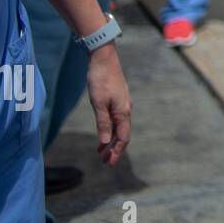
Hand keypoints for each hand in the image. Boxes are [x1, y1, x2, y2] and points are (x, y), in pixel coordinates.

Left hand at [86, 46, 130, 165]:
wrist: (103, 59)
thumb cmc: (100, 80)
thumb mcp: (99, 104)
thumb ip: (103, 123)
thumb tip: (106, 141)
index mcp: (123, 112)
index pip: (122, 137)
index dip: (117, 151)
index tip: (110, 163)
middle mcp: (125, 109)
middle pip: (122, 134)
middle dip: (115, 149)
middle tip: (106, 162)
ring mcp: (122, 104)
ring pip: (119, 127)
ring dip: (111, 140)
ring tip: (102, 151)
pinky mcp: (117, 99)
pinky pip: (115, 119)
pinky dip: (110, 129)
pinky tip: (103, 133)